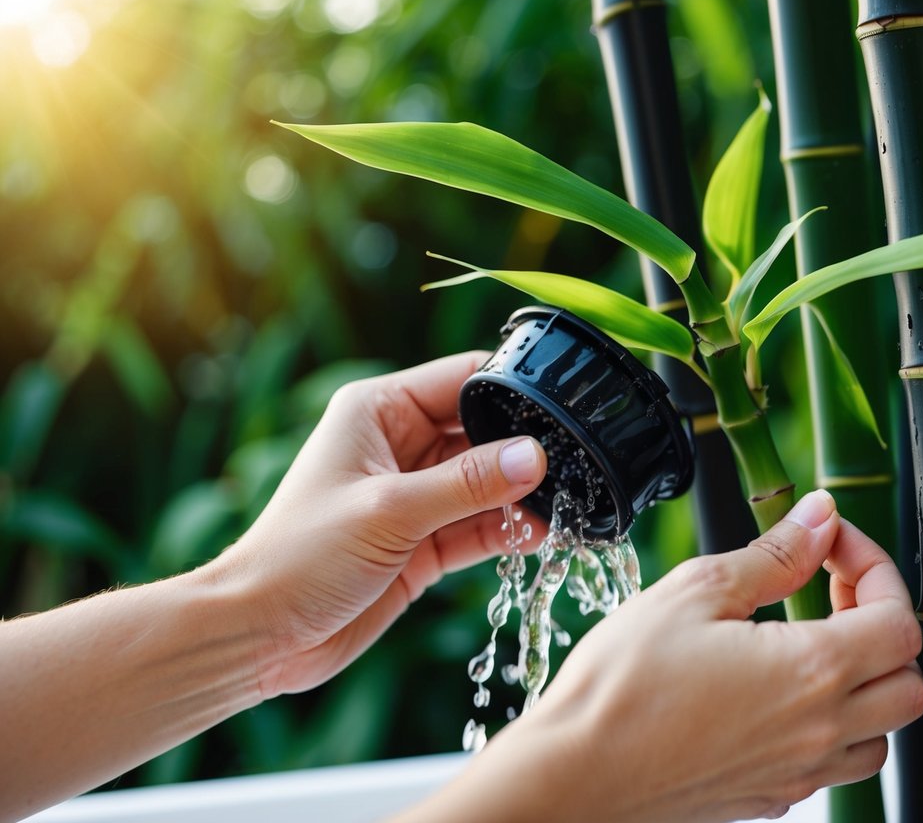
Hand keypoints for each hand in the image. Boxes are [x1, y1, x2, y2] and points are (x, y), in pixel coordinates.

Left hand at [205, 351, 548, 697]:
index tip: (563, 406)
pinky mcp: (423, 541)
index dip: (512, 389)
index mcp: (379, 411)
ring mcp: (414, 494)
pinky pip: (479, 525)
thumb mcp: (391, 511)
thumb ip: (468, 483)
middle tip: (570, 465)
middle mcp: (399, 444)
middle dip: (524, 448)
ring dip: (521, 494)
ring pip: (487, 482)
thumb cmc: (302, 557)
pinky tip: (539, 534)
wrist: (262, 635)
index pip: (462, 378)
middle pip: (482, 430)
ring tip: (564, 504)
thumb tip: (536, 456)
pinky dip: (507, 530)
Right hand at [406, 490, 922, 822]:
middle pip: (908, 682)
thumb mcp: (696, 593)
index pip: (900, 619)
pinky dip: (830, 728)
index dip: (876, 568)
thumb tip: (821, 517)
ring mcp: (797, 772)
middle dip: (882, 624)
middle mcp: (820, 731)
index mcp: (811, 672)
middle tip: (830, 590)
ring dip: (866, 684)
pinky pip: (833, 766)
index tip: (832, 545)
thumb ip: (774, 555)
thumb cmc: (622, 684)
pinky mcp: (770, 797)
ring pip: (883, 734)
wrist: (575, 773)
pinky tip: (777, 695)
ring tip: (811, 644)